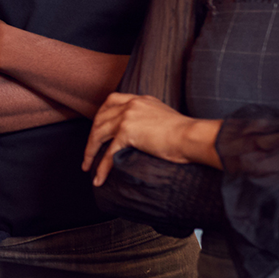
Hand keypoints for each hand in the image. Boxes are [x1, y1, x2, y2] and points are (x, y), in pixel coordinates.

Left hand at [82, 93, 220, 185]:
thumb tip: (144, 134)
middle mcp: (131, 104)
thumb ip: (150, 119)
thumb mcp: (165, 117)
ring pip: (99, 134)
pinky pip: (108, 153)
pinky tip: (99, 178)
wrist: (191, 136)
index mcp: (140, 99)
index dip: (101, 115)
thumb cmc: (185, 133)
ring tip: (87, 165)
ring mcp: (127, 117)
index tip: (97, 127)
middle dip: (92, 136)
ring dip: (90, 151)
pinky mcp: (127, 132)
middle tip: (89, 151)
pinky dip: (101, 167)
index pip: (112, 100)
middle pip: (100, 117)